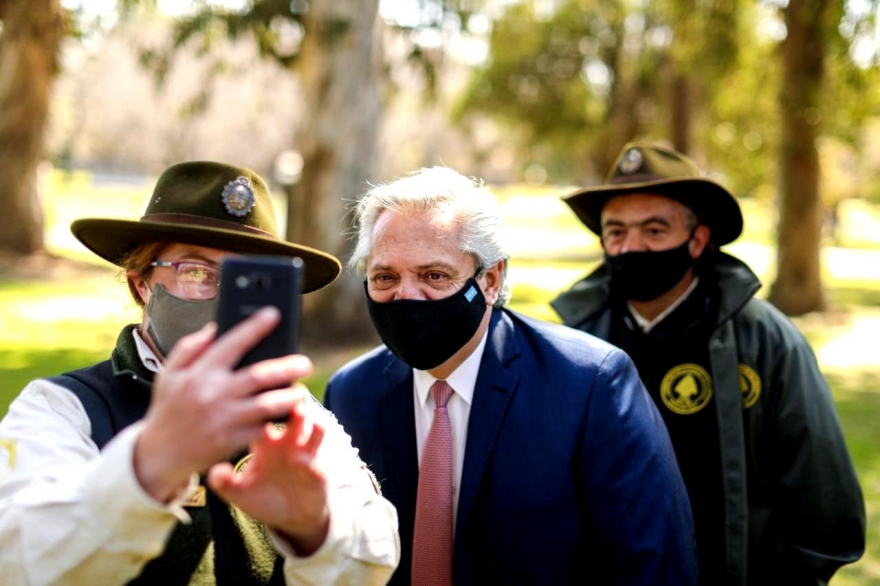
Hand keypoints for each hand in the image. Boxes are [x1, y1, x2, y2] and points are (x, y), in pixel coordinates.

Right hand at [133, 307, 312, 502]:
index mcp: (199, 373)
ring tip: (301, 391)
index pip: (232, 343)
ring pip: (267, 405)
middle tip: (306, 363)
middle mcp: (213, 393)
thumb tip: (214, 328)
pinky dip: (276, 420)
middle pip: (259, 375)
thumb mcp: (168, 375)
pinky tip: (288, 414)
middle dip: (288, 367)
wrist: (159, 454)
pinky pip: (261, 428)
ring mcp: (223, 419)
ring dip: (290, 397)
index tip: (274, 314)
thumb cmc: (168, 409)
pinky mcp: (230, 441)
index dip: (255, 327)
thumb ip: (189, 348)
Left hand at [207, 395, 330, 555]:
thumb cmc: (263, 498)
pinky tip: (304, 461)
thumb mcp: (240, 493)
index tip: (256, 401)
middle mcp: (287, 444)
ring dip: (314, 428)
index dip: (261, 410)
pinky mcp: (317, 474)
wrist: (290, 517)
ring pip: (313, 434)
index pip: (263, 419)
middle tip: (292, 404)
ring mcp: (304, 456)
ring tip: (314, 425)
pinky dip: (312, 461)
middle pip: (292, 419)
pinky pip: (316, 464)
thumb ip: (225, 483)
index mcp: (266, 444)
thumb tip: (215, 471)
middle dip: (293, 409)